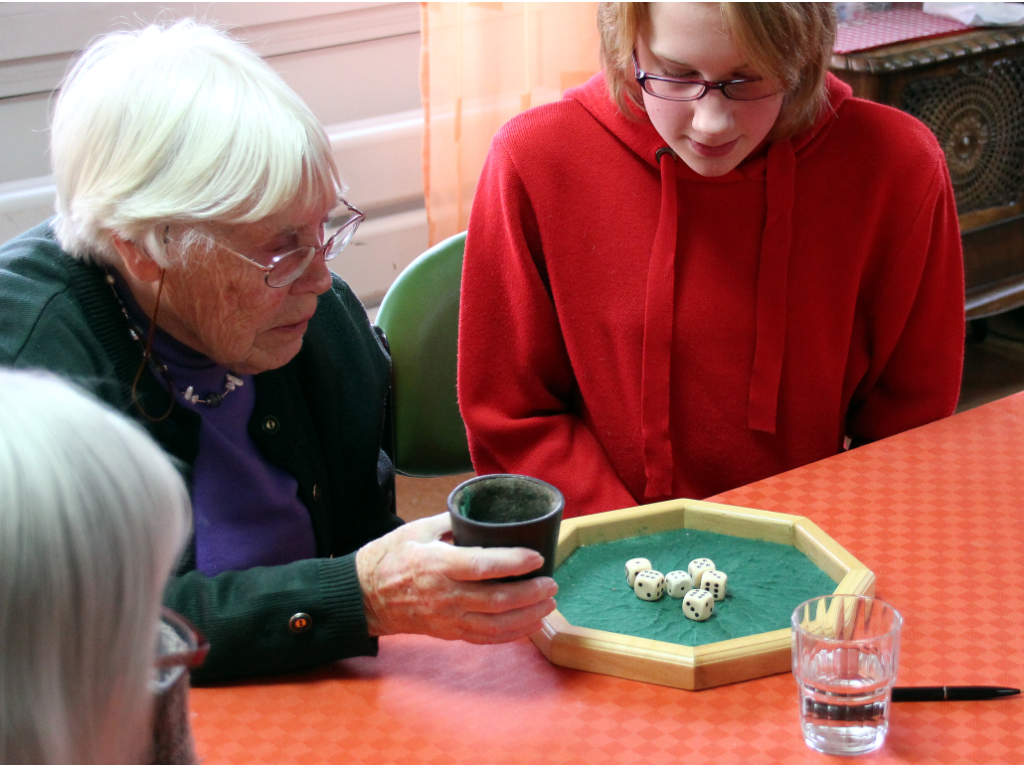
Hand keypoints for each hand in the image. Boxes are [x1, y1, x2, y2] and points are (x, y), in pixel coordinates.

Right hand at [356, 512, 557, 643]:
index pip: (482, 566)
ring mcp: (447, 618)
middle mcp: (445, 595)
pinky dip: (511, 634)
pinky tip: (530, 624)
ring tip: (548, 604)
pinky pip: (485, 638)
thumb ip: (453, 520)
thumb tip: (484, 512)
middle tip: (552, 583)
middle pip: (496, 601)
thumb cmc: (390, 557)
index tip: (536, 557)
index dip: (513, 562)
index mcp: (437, 565)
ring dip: (527, 616)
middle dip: (530, 594)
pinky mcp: (448, 632)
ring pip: (495, 625)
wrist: (364, 595)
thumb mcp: (417, 529)